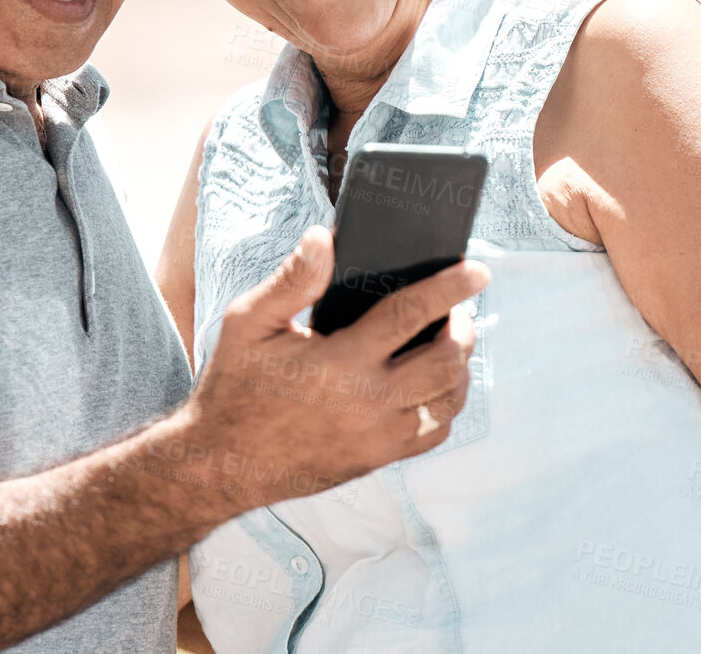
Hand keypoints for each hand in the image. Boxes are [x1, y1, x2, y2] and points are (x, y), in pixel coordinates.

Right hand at [185, 226, 487, 504]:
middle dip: (462, 329)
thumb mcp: (249, 323)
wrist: (221, 463)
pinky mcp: (378, 459)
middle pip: (446, 362)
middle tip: (454, 312)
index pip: (411, 315)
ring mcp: (378, 437)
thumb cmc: (235, 385)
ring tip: (447, 343)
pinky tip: (430, 384)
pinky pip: (433, 433)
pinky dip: (444, 405)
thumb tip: (324, 238)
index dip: (450, 288)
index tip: (479, 271)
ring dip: (459, 367)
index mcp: (340, 362)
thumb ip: (292, 280)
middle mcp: (368, 403)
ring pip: (449, 401)